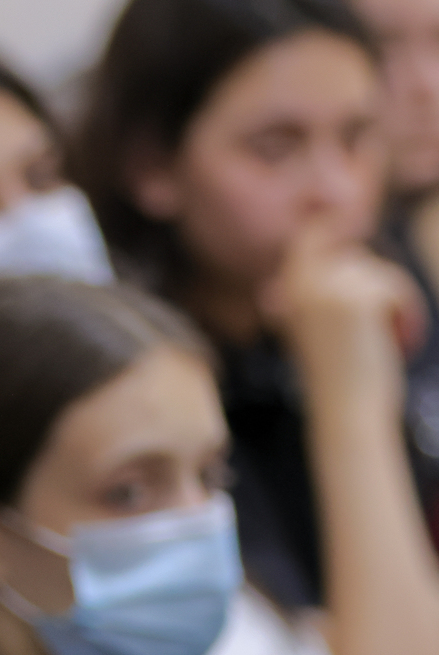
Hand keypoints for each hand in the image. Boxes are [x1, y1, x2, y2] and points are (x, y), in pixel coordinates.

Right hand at [261, 217, 422, 420]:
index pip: (310, 240)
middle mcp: (303, 287)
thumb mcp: (323, 326)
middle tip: (376, 293)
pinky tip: (396, 339)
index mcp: (289, 294)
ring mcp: (330, 290)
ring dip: (392, 300)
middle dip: (374, 279)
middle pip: (353, 255)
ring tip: (385, 337)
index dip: (330, 223)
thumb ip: (326, 291)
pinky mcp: (358, 299)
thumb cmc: (342, 375)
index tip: (346, 204)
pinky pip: (394, 288)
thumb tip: (349, 253)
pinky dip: (404, 312)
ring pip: (377, 273)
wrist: (347, 409)